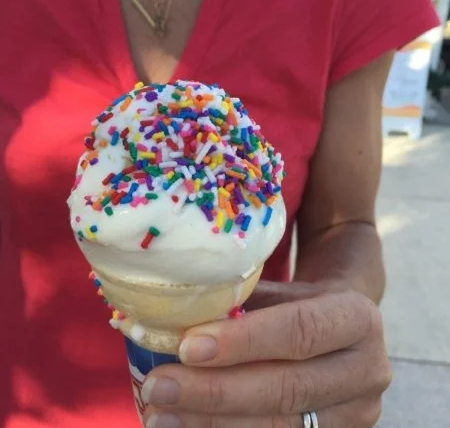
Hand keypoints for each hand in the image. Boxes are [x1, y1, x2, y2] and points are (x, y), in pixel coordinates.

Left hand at [141, 281, 391, 427]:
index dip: (243, 342)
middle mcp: (367, 370)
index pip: (299, 331)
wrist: (343, 329)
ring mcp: (357, 414)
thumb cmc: (302, 302)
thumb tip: (177, 320)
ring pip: (281, 426)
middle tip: (160, 387)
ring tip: (161, 414)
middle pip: (287, 388)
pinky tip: (189, 427)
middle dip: (215, 392)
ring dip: (213, 423)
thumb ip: (243, 303)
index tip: (187, 346)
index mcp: (356, 318)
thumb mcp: (283, 290)